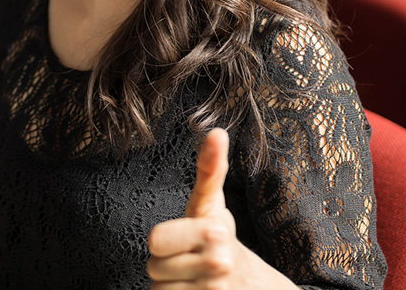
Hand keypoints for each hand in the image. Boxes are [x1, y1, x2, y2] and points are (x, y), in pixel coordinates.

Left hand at [148, 129, 245, 288]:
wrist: (251, 285)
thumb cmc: (220, 238)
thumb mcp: (212, 204)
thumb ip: (210, 169)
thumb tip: (217, 132)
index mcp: (214, 233)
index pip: (154, 242)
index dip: (164, 241)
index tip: (184, 238)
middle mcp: (217, 265)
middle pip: (153, 268)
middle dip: (166, 265)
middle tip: (188, 259)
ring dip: (170, 286)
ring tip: (192, 278)